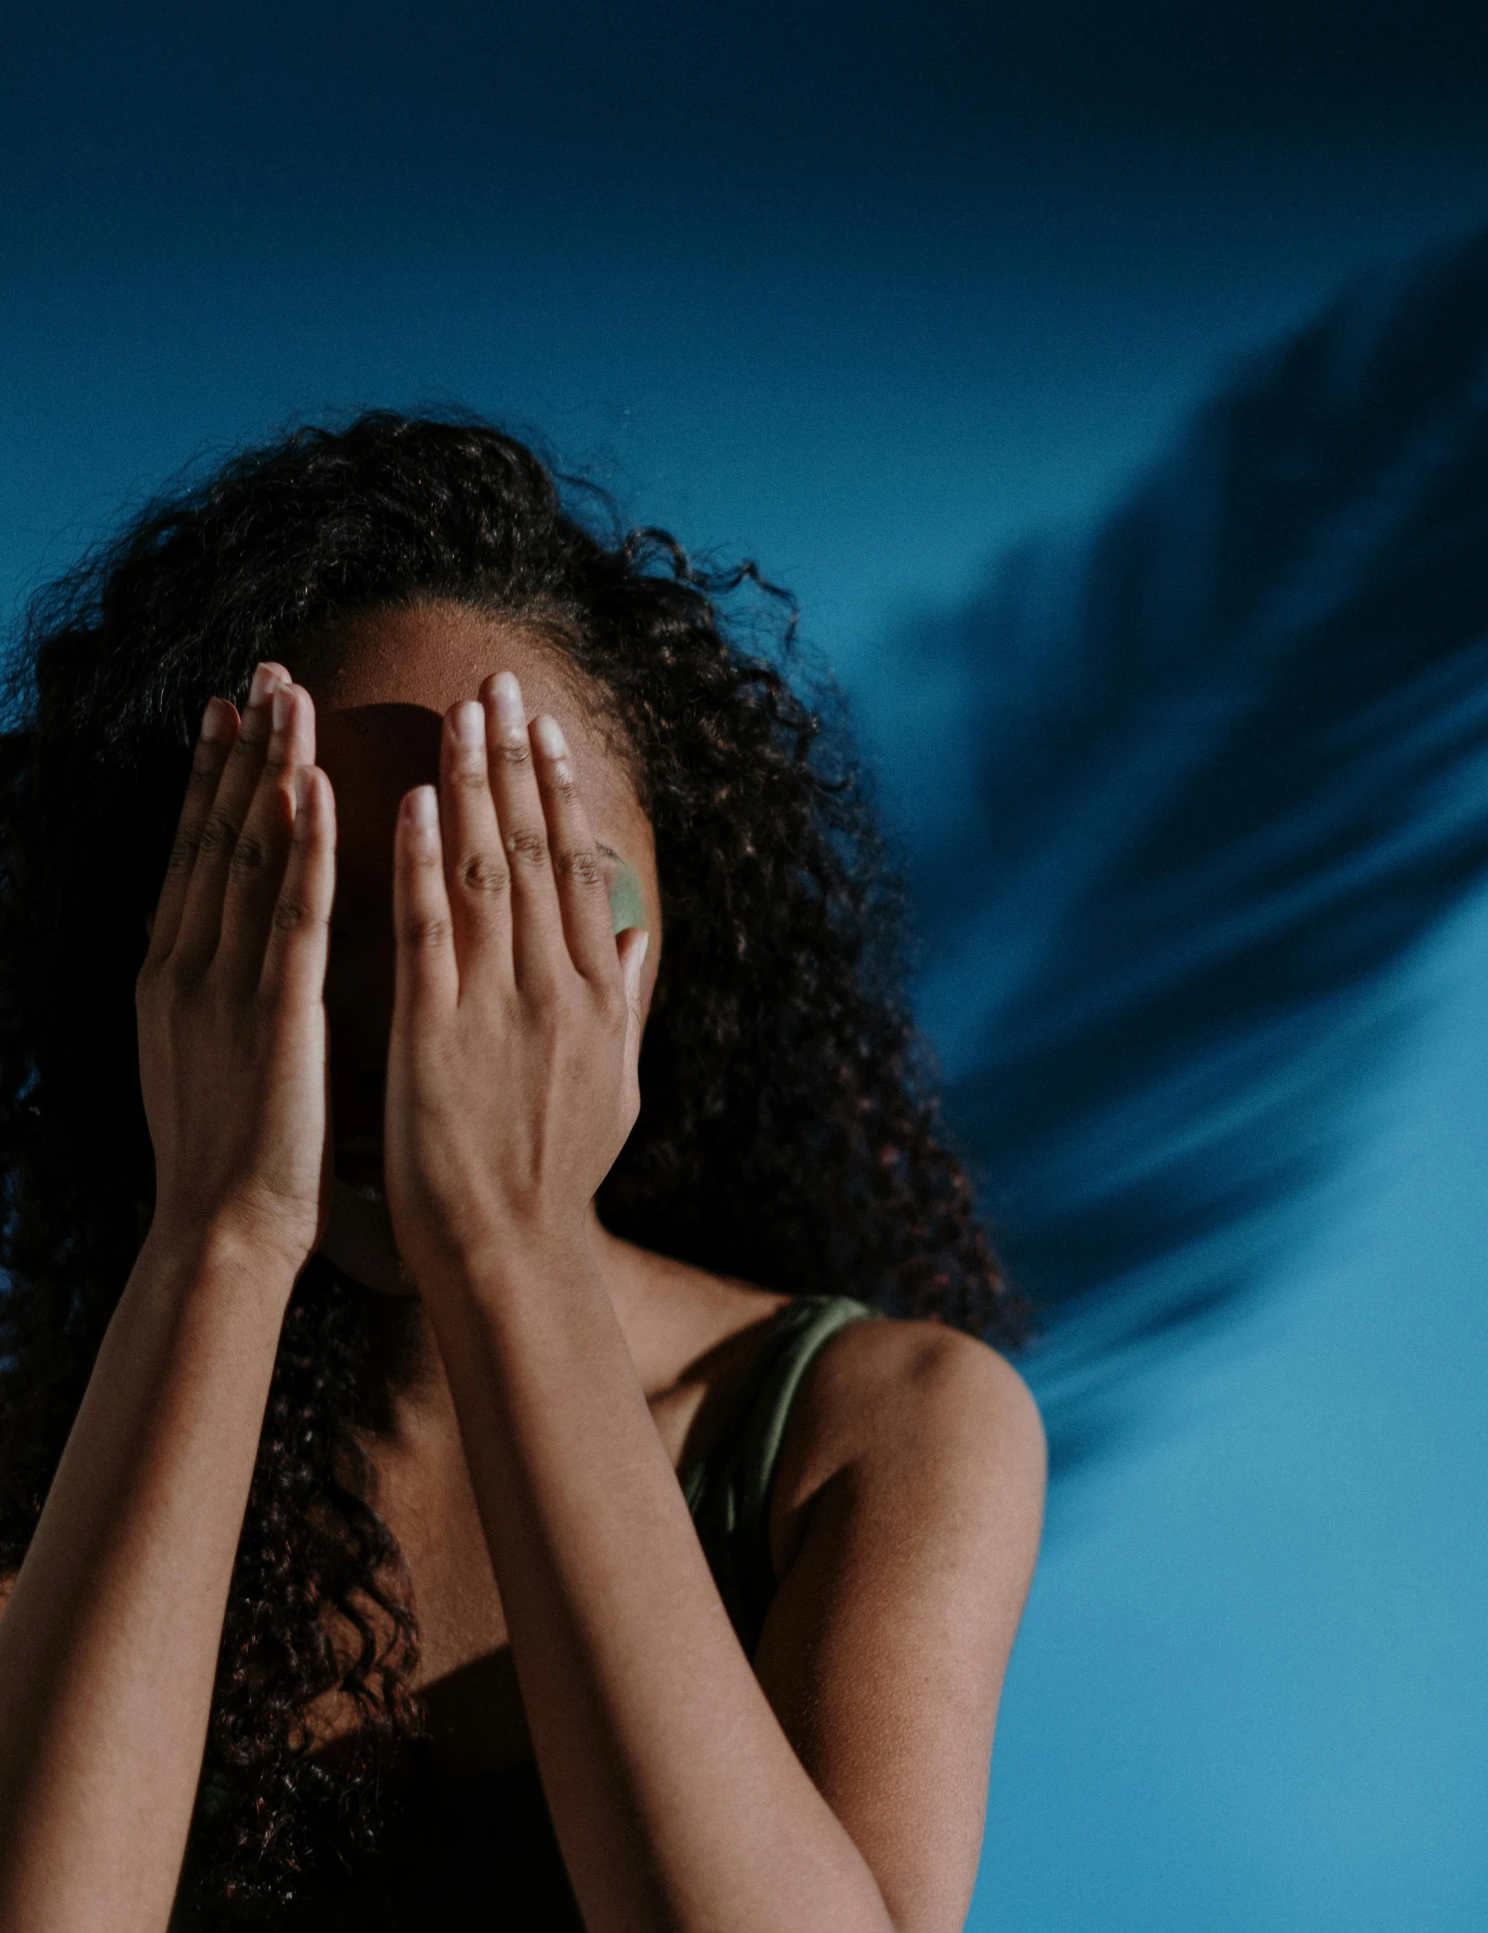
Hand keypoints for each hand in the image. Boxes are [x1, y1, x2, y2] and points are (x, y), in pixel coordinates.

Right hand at [137, 666, 336, 1271]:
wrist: (222, 1238)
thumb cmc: (240, 1162)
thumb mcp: (228, 1057)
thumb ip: (243, 993)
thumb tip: (264, 949)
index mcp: (176, 976)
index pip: (198, 853)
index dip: (214, 776)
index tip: (231, 707)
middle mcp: (188, 967)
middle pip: (215, 835)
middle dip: (239, 749)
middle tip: (261, 670)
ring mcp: (225, 988)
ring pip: (248, 857)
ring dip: (269, 770)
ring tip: (286, 696)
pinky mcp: (276, 1017)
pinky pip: (291, 917)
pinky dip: (304, 848)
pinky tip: (315, 788)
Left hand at [384, 670, 647, 1281]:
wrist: (510, 1250)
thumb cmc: (557, 1178)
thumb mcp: (616, 1089)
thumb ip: (628, 1002)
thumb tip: (638, 930)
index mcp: (599, 997)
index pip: (580, 870)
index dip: (559, 792)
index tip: (545, 730)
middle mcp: (556, 988)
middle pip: (534, 851)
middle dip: (513, 759)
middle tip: (496, 683)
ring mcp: (497, 1007)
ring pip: (484, 872)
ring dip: (467, 785)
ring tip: (454, 714)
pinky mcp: (435, 1033)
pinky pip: (426, 931)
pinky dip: (417, 862)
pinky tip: (404, 801)